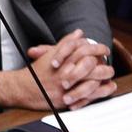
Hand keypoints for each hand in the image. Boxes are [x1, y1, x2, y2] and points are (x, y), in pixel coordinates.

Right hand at [0, 29, 115, 109]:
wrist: (24, 89)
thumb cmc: (37, 72)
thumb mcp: (50, 54)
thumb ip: (66, 43)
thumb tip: (79, 33)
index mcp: (63, 59)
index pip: (85, 49)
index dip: (98, 48)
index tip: (104, 50)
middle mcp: (66, 71)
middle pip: (93, 64)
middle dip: (104, 64)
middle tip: (107, 64)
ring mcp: (68, 85)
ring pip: (94, 79)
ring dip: (105, 77)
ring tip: (108, 76)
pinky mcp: (70, 98)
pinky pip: (92, 95)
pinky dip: (103, 91)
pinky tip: (108, 86)